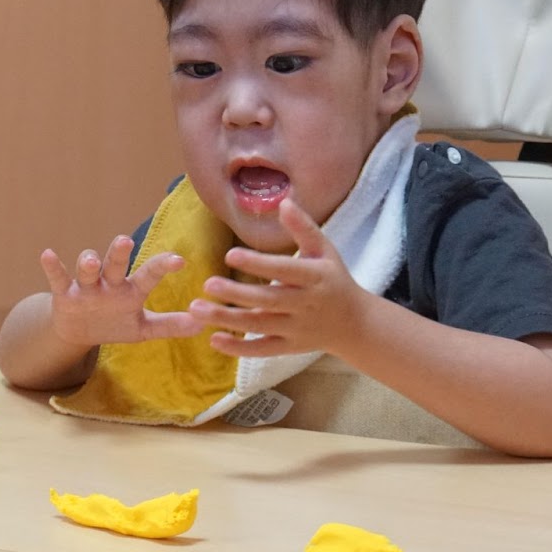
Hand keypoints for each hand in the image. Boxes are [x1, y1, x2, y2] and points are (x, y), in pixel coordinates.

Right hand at [39, 236, 202, 346]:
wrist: (79, 333)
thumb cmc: (114, 323)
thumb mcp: (142, 329)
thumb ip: (168, 325)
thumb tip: (201, 325)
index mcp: (130, 291)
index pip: (149, 275)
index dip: (162, 266)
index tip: (179, 261)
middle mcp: (110, 283)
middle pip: (116, 264)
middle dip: (119, 252)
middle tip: (125, 240)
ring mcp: (87, 287)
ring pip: (88, 269)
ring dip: (88, 262)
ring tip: (91, 260)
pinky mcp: (66, 294)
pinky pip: (58, 279)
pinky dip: (53, 267)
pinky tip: (47, 254)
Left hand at [190, 197, 369, 357]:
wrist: (354, 324)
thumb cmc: (334, 280)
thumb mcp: (325, 251)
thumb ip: (303, 228)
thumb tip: (284, 201)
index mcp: (315, 277)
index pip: (284, 269)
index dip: (258, 263)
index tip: (230, 254)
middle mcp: (306, 304)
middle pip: (268, 300)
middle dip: (236, 293)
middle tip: (207, 283)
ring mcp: (297, 329)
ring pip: (260, 326)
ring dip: (227, 319)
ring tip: (197, 309)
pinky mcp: (289, 347)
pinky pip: (262, 350)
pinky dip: (238, 349)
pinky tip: (214, 339)